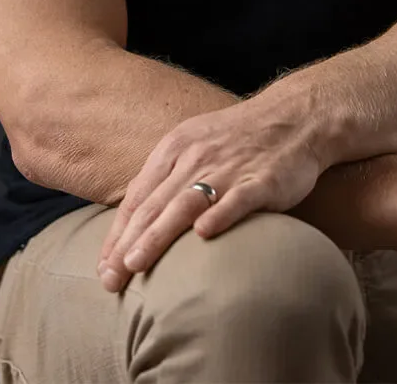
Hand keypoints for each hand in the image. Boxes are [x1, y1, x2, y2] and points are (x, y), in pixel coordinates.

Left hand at [96, 93, 322, 291]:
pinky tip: (203, 235)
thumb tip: (135, 222)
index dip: (117, 233)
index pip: (138, 196)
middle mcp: (196, 157)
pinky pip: (237, 199)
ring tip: (136, 263)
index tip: (102, 267)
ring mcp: (228, 168)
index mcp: (175, 148)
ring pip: (185, 203)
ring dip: (158, 234)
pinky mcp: (261, 180)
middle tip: (110, 279)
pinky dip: (219, 215)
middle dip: (127, 244)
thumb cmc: (238, 139)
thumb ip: (166, 179)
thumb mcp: (194, 145)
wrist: (294, 117)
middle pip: (155, 204)